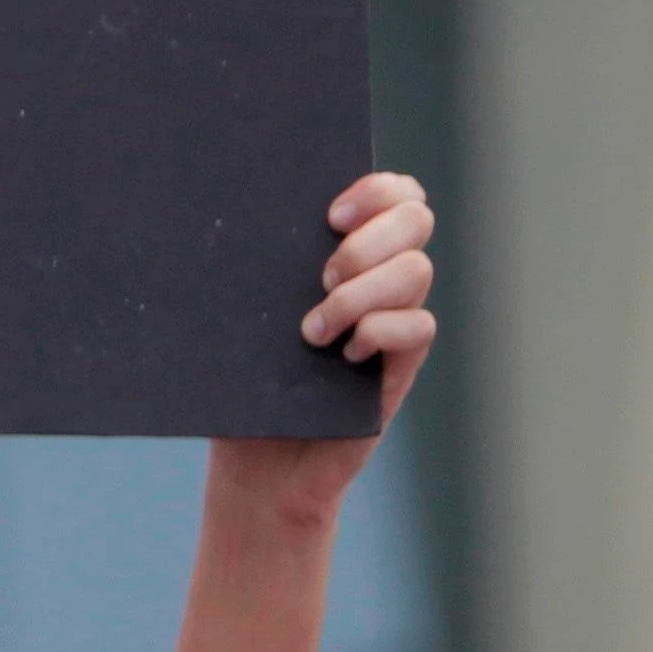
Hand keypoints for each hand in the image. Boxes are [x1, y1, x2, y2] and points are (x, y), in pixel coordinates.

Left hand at [209, 172, 432, 522]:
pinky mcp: (401, 367)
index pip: (394, 193)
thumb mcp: (246, 313)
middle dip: (368, 240)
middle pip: (416, 220)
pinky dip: (379, 332)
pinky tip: (342, 356)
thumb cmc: (244, 379)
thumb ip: (260, 263)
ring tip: (313, 330)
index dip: (375, 189)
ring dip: (361, 294)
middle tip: (321, 276)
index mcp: (346, 251)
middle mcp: (380, 279)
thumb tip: (233, 219)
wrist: (256, 462)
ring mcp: (396, 322)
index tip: (329, 214)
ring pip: (416, 271)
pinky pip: (419, 327)